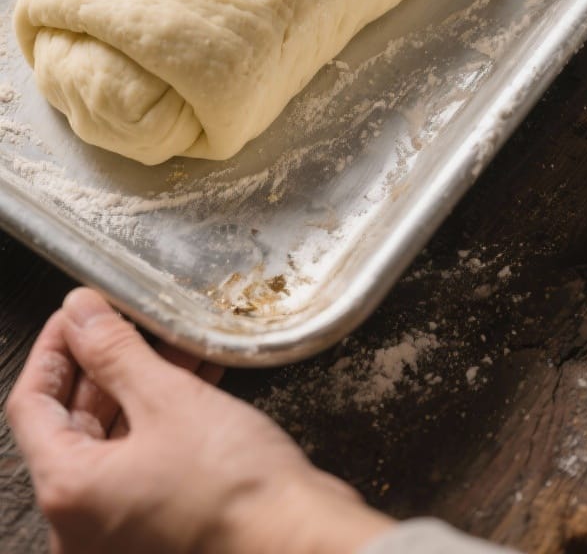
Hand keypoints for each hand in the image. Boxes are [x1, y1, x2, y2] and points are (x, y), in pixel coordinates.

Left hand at [6, 289, 393, 553]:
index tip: (78, 314)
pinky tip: (194, 376)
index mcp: (68, 493)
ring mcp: (120, 529)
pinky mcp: (159, 526)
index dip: (55, 348)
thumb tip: (81, 315)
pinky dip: (161, 417)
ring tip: (170, 340)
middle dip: (104, 363)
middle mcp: (83, 523)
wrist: (296, 541)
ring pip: (114, 439)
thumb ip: (114, 351)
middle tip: (126, 319)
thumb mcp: (167, 400)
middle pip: (72, 423)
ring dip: (139, 384)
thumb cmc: (232, 489)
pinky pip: (143, 459)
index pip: (31, 405)